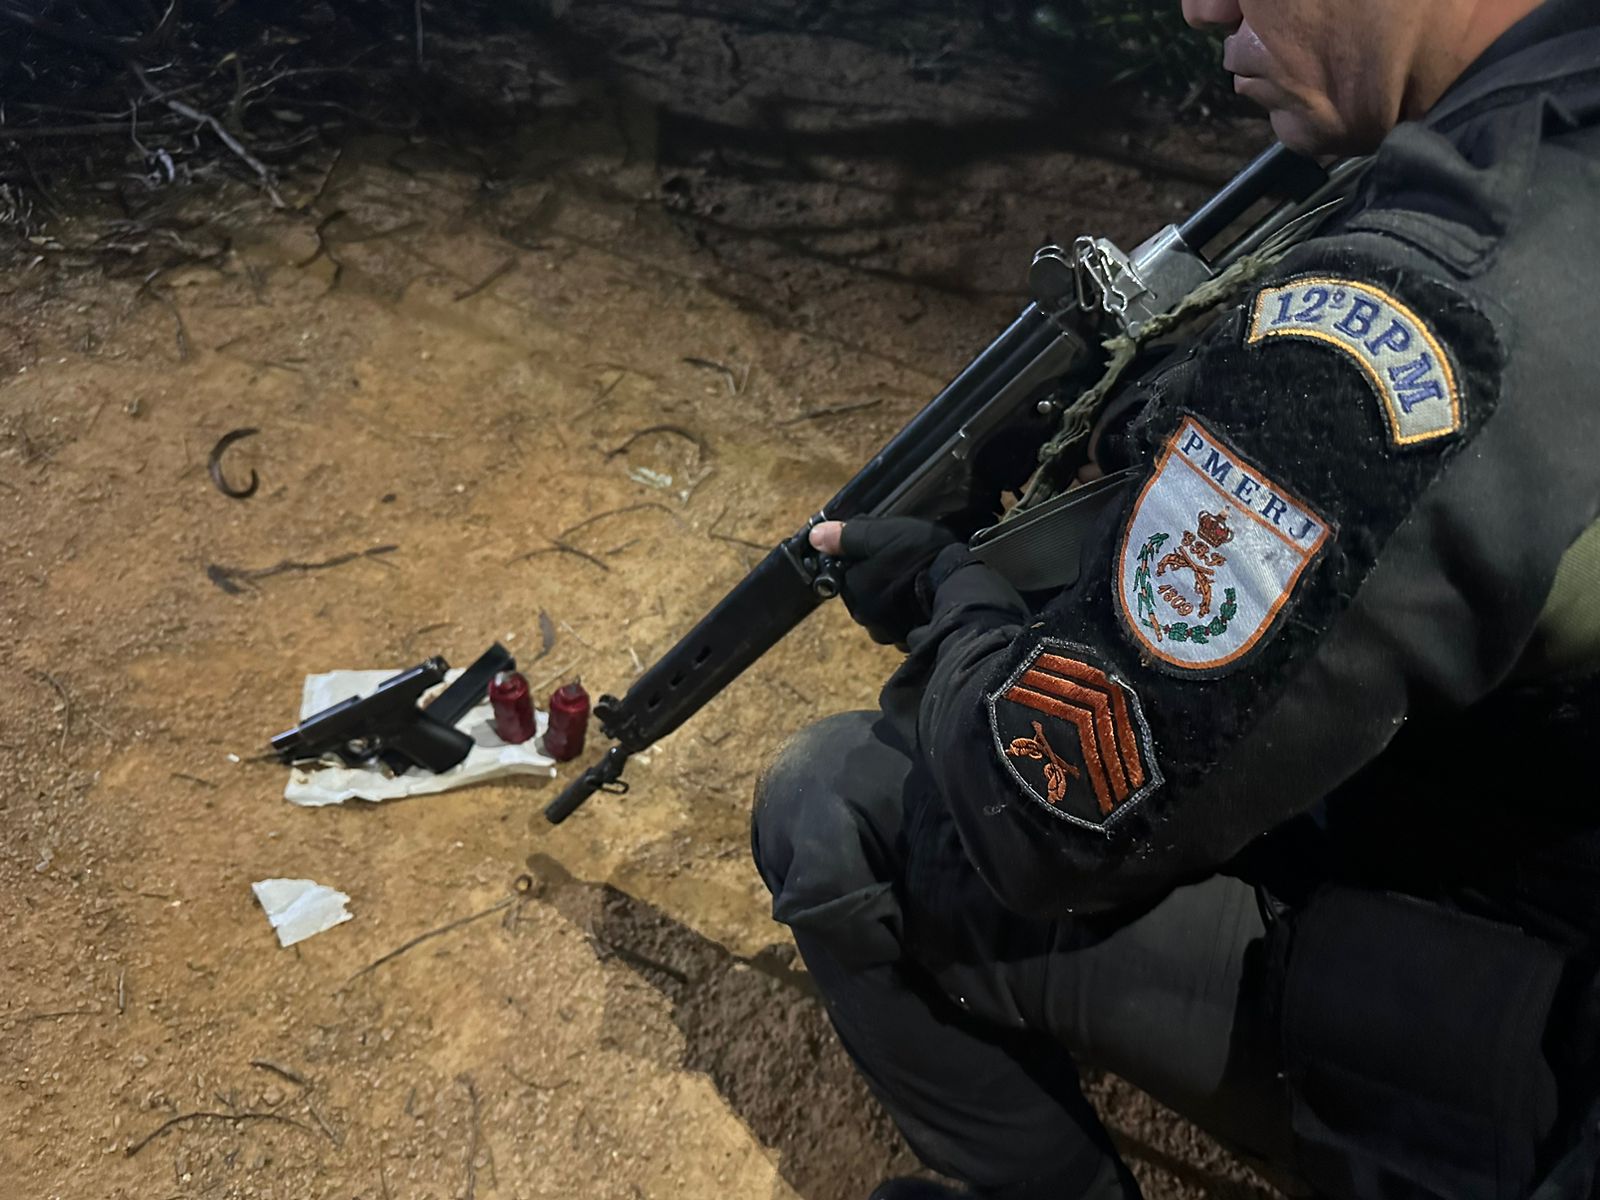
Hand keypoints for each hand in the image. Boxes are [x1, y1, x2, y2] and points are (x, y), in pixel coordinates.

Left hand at [809, 517, 957, 645]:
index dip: (863, 557)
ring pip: (881, 609)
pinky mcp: (907, 642)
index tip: (884, 549)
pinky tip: (923, 599)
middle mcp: (863, 615)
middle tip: (903, 563)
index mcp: (853, 587)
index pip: (846, 571)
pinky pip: (901, 623)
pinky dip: (907, 612)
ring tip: (917, 580)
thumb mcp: (883, 534)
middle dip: (877, 579)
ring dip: (892, 597)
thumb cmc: (921, 558)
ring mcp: (885, 632)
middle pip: (863, 592)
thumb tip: (816, 536)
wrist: (961, 591)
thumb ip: (848, 536)